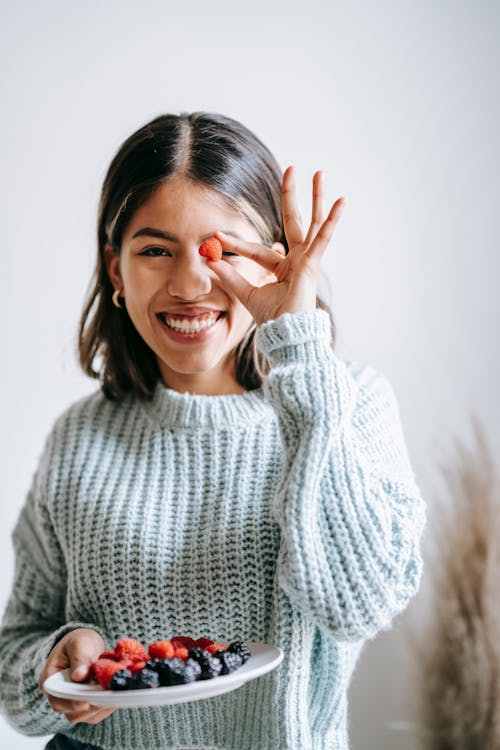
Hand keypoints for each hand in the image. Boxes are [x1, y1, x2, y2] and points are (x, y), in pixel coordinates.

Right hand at [39, 628, 116, 724]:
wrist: (86, 645)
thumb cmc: (78, 642)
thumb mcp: (78, 643)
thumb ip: (79, 659)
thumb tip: (79, 676)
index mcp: (50, 681)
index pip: (57, 699)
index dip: (71, 703)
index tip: (86, 702)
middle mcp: (59, 696)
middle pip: (72, 712)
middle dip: (91, 705)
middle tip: (108, 694)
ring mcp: (72, 703)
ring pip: (86, 715)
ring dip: (102, 705)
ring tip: (114, 692)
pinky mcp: (87, 706)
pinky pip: (97, 713)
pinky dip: (108, 705)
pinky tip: (116, 693)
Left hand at [209, 166, 344, 325]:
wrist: (287, 335)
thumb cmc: (273, 319)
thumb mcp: (246, 294)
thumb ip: (230, 277)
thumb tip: (210, 260)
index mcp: (282, 268)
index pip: (257, 249)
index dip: (236, 244)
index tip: (215, 237)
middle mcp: (297, 261)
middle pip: (294, 222)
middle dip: (291, 196)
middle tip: (291, 168)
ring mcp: (306, 260)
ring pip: (312, 222)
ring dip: (316, 197)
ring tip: (319, 173)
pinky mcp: (312, 264)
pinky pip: (323, 238)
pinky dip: (332, 220)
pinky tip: (341, 200)